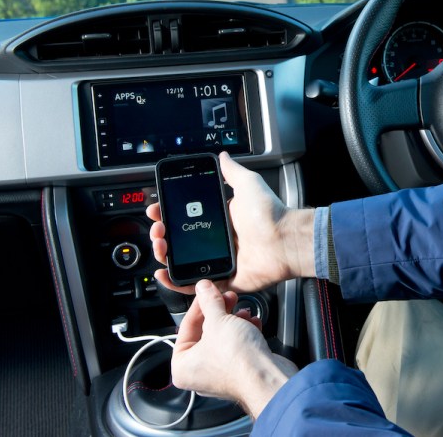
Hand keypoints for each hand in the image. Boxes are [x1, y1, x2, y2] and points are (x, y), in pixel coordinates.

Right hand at [148, 152, 316, 294]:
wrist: (286, 240)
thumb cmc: (271, 214)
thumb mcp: (249, 185)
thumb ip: (233, 171)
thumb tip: (223, 156)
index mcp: (221, 221)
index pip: (186, 219)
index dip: (168, 214)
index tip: (157, 210)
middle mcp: (218, 242)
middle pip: (180, 241)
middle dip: (162, 235)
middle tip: (158, 230)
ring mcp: (219, 261)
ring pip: (182, 263)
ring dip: (165, 256)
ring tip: (160, 247)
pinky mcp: (223, 279)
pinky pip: (196, 285)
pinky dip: (176, 283)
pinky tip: (164, 274)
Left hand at [171, 280, 297, 417]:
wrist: (267, 377)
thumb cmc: (238, 361)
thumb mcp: (219, 320)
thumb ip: (209, 301)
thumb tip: (203, 289)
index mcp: (182, 366)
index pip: (186, 326)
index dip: (200, 304)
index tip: (207, 291)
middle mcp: (198, 374)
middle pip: (205, 332)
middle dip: (220, 312)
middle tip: (227, 297)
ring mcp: (219, 374)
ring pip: (223, 339)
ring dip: (234, 321)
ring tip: (243, 311)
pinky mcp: (239, 372)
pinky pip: (237, 348)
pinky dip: (244, 333)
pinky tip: (252, 323)